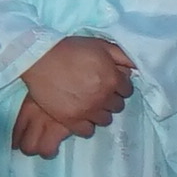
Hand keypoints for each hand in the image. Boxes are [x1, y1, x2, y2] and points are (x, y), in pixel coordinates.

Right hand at [8, 35, 136, 158]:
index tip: (111, 83)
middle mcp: (103, 97)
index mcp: (112, 79)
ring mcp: (87, 110)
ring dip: (100, 112)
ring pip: (105, 120)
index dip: (119, 86)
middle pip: (117, 106)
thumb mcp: (101, 46)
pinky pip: (87, 131)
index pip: (127, 90)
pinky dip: (86, 125)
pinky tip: (81, 115)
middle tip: (99, 92)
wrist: (40, 58)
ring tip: (90, 103)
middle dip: (111, 99)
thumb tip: (136, 68)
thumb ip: (122, 56)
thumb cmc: (71, 49)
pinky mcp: (71, 120)